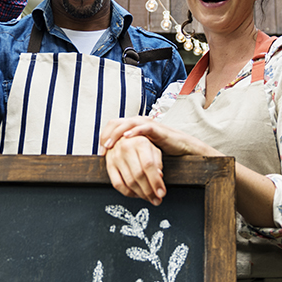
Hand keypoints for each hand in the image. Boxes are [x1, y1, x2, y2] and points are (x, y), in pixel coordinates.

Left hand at [99, 116, 215, 157]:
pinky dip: (134, 131)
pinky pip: (143, 127)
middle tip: (102, 148)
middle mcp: (138, 122)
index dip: (104, 136)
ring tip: (109, 144)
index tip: (100, 151)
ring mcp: (147, 123)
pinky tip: (127, 138)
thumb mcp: (141, 149)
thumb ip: (129, 149)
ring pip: (127, 123)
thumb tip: (113, 159)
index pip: (112, 126)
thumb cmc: (162, 149)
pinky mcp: (156, 128)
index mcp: (132, 126)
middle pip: (116, 122)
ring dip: (116, 133)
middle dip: (107, 135)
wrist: (181, 147)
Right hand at [103, 133, 165, 204]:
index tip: (161, 193)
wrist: (122, 138)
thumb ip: (157, 162)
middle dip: (149, 191)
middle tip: (157, 199)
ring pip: (129, 182)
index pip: (148, 165)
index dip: (156, 181)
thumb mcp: (153, 149)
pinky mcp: (109, 165)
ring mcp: (116, 157)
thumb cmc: (140, 145)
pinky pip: (117, 184)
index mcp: (140, 142)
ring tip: (149, 198)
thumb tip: (158, 177)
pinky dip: (128, 193)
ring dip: (141, 194)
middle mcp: (126, 148)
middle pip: (138, 175)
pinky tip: (136, 194)